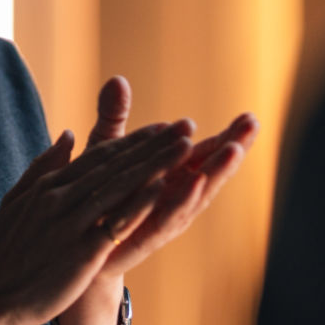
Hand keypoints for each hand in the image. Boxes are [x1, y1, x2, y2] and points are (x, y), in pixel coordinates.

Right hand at [0, 118, 197, 324]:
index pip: (99, 156)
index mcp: (49, 186)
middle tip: (186, 126)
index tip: (162, 127)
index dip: (134, 140)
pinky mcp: (81, 253)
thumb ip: (44, 165)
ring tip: (185, 147)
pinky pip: (115, 224)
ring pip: (120, 187)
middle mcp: (61, 199)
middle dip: (154, 144)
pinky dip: (138, 204)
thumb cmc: (8, 252)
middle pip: (115, 164)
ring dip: (155, 164)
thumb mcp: (17, 199)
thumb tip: (68, 134)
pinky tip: (162, 188)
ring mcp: (71, 225)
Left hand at [78, 77, 259, 280]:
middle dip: (232, 149)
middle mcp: (173, 196)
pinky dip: (181, 201)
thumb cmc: (95, 195)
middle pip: (210, 171)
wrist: (71, 246)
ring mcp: (162, 218)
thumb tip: (117, 79)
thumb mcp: (104, 150)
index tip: (249, 117)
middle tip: (252, 125)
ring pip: (195, 195)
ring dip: (215, 172)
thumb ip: (114, 117)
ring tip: (233, 150)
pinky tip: (195, 181)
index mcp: (170, 174)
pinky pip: (165, 219)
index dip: (228, 137)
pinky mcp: (143, 237)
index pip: (204, 152)